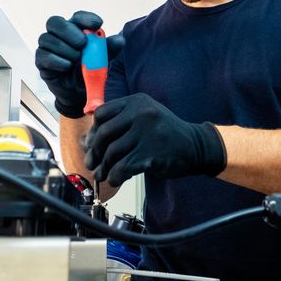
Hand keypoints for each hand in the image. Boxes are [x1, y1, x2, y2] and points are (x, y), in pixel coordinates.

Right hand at [35, 11, 124, 118]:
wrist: (79, 91)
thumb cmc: (89, 69)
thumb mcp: (102, 59)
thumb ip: (110, 49)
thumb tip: (119, 40)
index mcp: (75, 29)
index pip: (77, 17)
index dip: (86, 18)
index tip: (98, 24)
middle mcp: (58, 34)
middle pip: (55, 22)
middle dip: (69, 31)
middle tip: (82, 43)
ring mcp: (47, 47)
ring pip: (47, 39)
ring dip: (65, 49)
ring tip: (76, 59)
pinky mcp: (41, 61)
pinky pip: (43, 55)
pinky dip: (57, 60)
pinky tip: (67, 66)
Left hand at [84, 93, 226, 185]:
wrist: (194, 146)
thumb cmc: (165, 133)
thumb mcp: (144, 117)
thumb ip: (118, 124)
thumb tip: (86, 141)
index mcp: (136, 102)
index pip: (102, 114)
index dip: (93, 131)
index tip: (92, 144)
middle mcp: (141, 114)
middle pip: (104, 134)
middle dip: (94, 152)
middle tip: (92, 163)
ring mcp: (147, 133)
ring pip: (112, 153)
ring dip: (103, 167)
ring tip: (102, 174)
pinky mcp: (151, 154)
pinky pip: (123, 167)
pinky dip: (115, 176)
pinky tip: (115, 179)